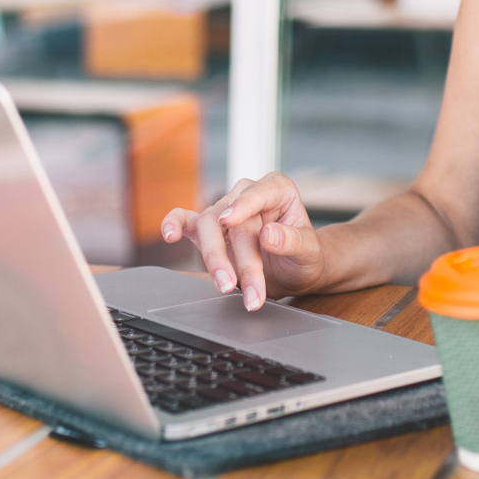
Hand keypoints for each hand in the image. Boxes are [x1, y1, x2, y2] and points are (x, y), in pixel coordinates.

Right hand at [159, 172, 325, 308]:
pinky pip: (186, 221)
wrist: (295, 272)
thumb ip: (292, 241)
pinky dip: (174, 225)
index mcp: (276, 190)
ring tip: (225, 286)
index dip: (243, 205)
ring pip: (208, 227)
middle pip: (231, 220)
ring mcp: (226, 211)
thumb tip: (269, 234)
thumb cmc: (305, 256)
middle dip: (235, 258)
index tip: (230, 220)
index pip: (258, 192)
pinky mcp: (210, 229)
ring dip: (214, 259)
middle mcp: (247, 195)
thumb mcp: (309, 252)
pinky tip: (169, 234)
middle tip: (239, 288)